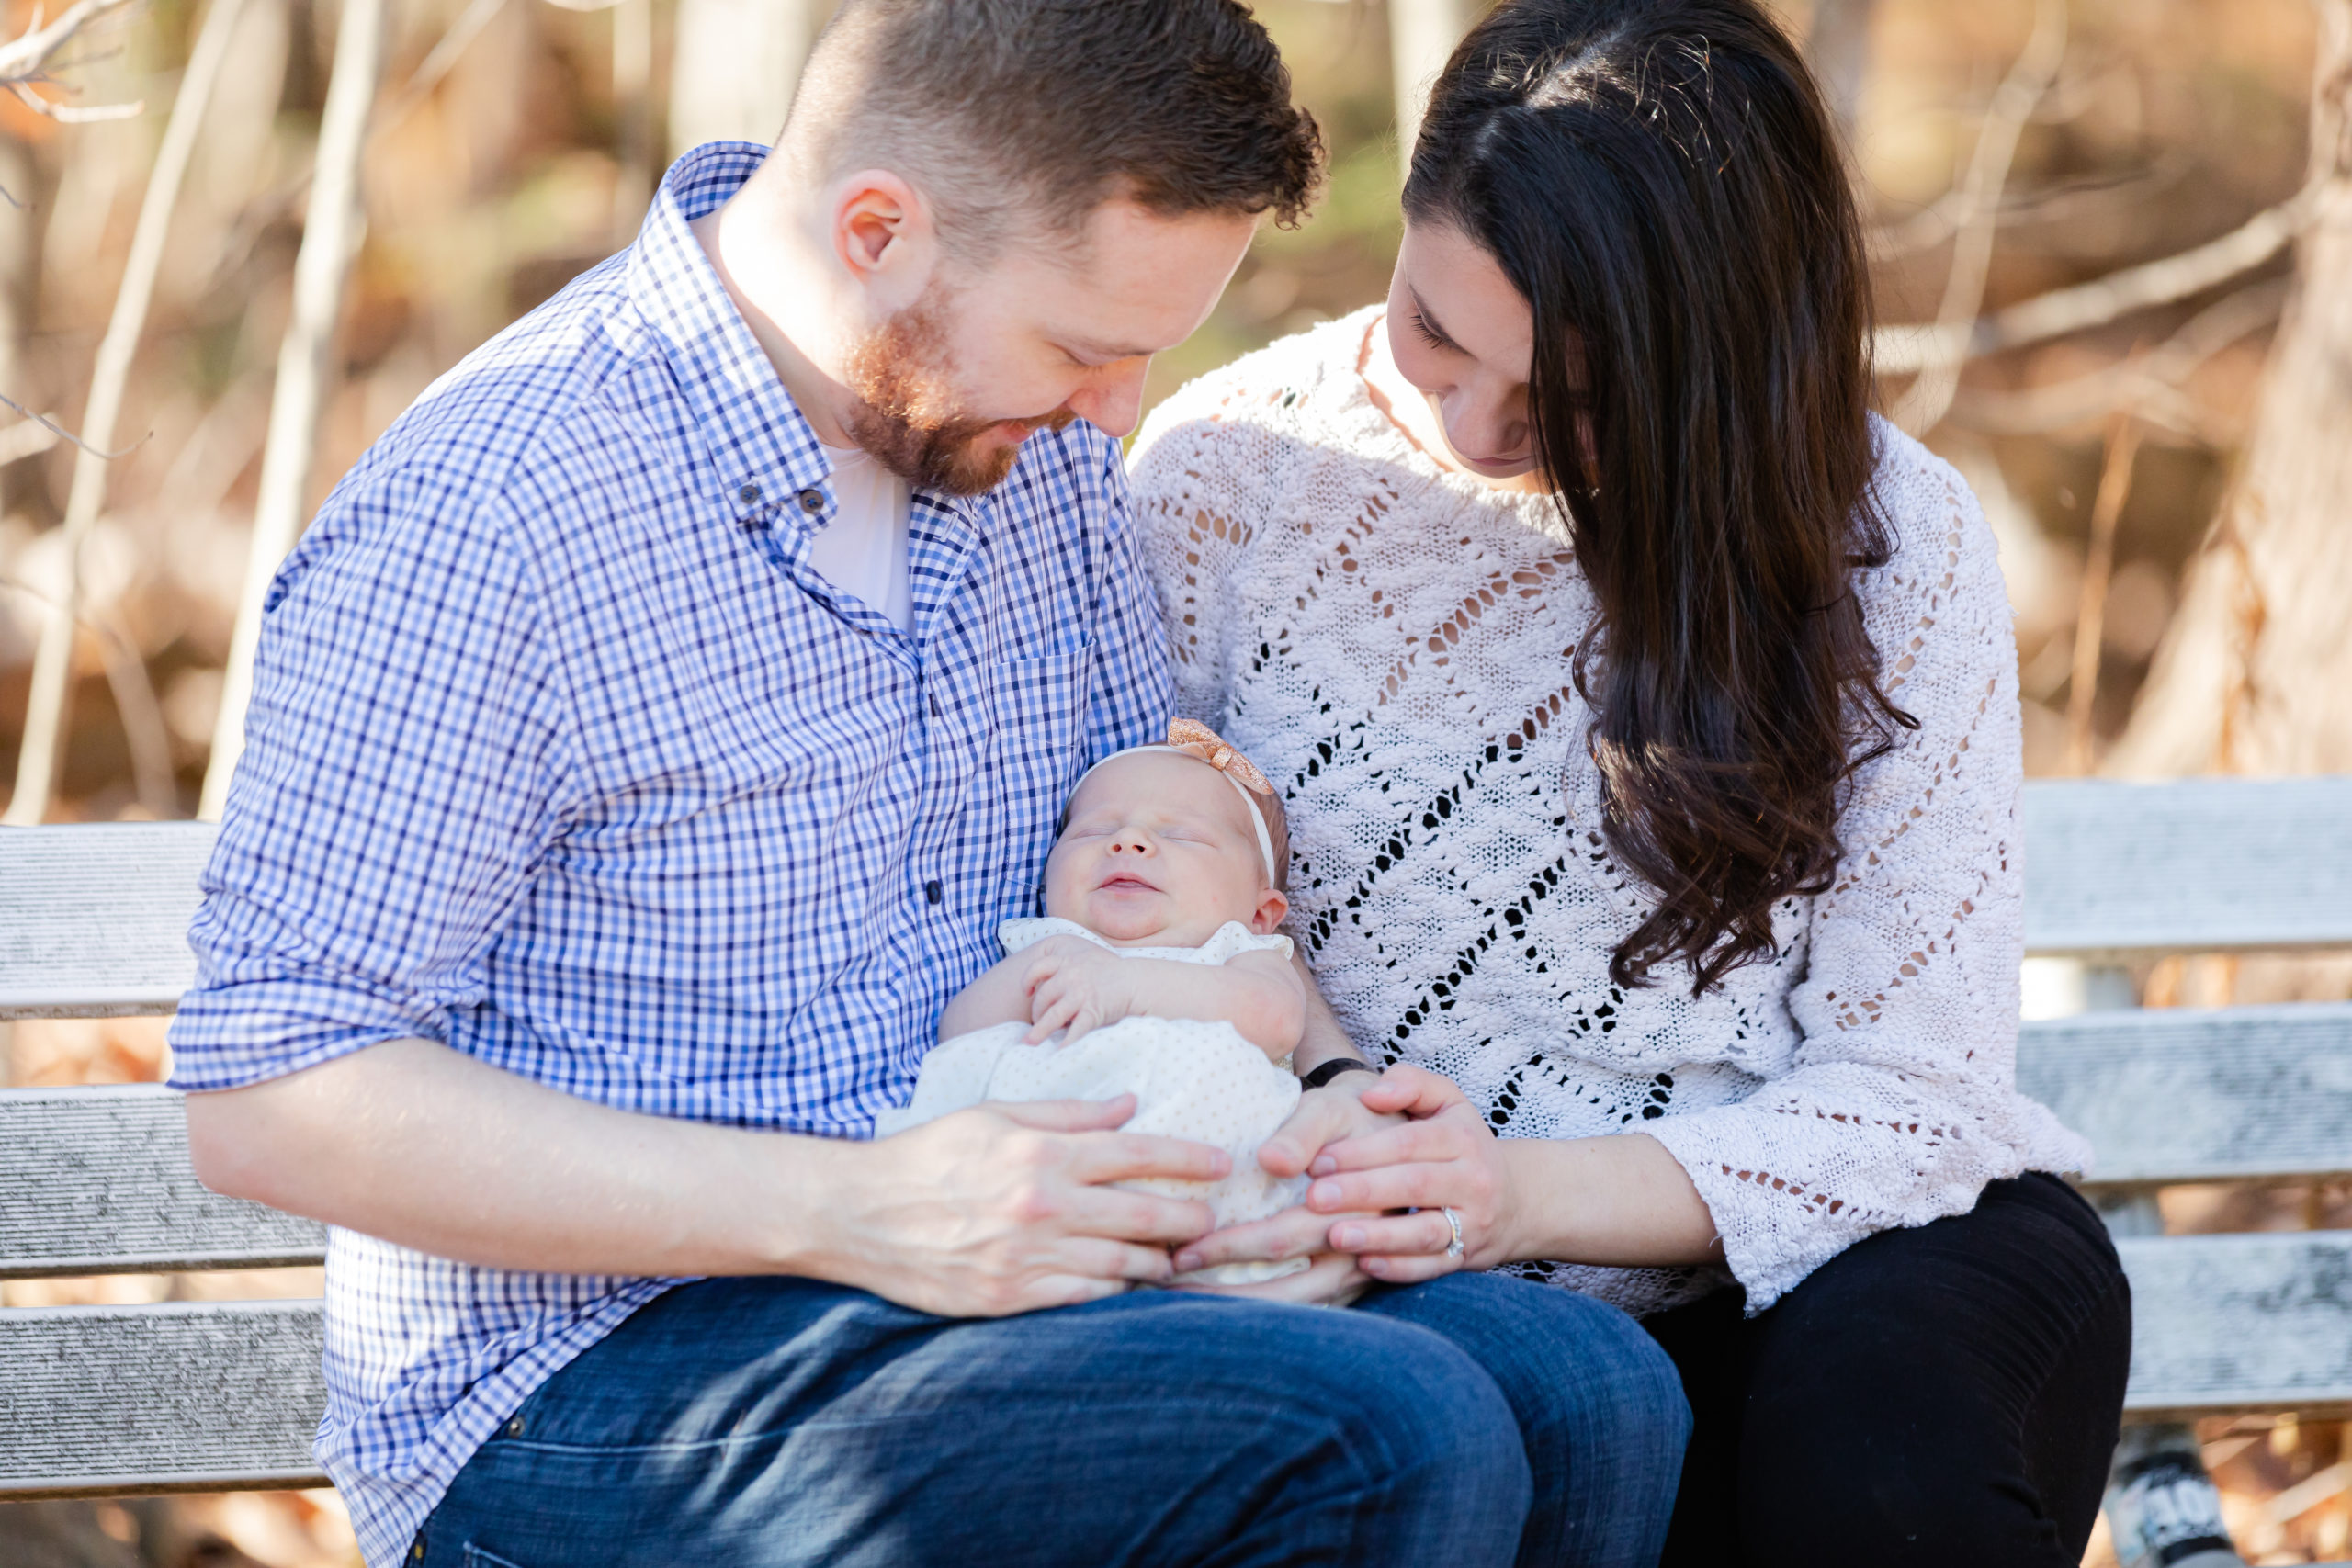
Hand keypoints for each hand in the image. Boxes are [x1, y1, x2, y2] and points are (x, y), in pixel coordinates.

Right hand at [835, 1096, 1226, 1315]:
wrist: (860, 1214)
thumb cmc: (929, 1155)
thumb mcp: (994, 1116)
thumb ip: (1066, 1113)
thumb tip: (1128, 1104)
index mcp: (1040, 1153)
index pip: (1135, 1153)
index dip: (1187, 1159)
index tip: (1222, 1162)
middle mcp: (1042, 1205)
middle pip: (1142, 1215)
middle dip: (1188, 1217)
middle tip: (1212, 1218)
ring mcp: (1028, 1257)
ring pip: (1122, 1265)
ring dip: (1159, 1261)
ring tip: (1178, 1255)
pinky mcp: (1012, 1297)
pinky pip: (1086, 1298)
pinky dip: (1116, 1291)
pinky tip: (1131, 1284)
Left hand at [1023, 941, 1131, 1043]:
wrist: (1137, 980)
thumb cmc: (1113, 974)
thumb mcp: (1088, 961)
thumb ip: (1070, 969)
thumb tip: (1052, 987)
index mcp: (1069, 962)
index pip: (1038, 967)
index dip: (1027, 980)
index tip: (1026, 993)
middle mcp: (1071, 976)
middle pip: (1043, 997)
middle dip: (1036, 1013)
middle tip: (1037, 1024)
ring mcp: (1081, 994)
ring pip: (1053, 1015)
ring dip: (1039, 1031)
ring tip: (1029, 1043)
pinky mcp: (1093, 1010)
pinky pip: (1075, 1030)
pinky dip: (1066, 1042)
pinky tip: (1059, 1052)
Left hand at [1165, 1070, 1401, 1302]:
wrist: (1395, 1136)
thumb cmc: (1349, 1119)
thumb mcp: (1329, 1112)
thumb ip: (1302, 1135)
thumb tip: (1270, 1161)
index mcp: (1350, 1209)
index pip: (1279, 1239)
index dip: (1227, 1248)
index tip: (1180, 1252)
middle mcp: (1358, 1250)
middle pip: (1287, 1289)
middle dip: (1226, 1295)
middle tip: (1171, 1292)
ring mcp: (1359, 1273)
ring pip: (1299, 1308)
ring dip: (1246, 1313)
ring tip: (1191, 1310)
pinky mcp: (1356, 1283)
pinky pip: (1313, 1309)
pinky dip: (1273, 1316)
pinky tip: (1232, 1312)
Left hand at [1304, 1065, 1522, 1283]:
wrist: (1514, 1199)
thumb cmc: (1461, 1143)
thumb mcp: (1447, 1101)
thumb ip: (1411, 1083)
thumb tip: (1372, 1094)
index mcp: (1462, 1137)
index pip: (1409, 1142)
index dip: (1363, 1150)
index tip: (1318, 1159)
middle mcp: (1472, 1180)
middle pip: (1415, 1185)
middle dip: (1362, 1192)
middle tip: (1314, 1198)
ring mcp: (1472, 1222)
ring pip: (1426, 1231)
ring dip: (1379, 1236)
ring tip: (1335, 1236)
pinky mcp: (1466, 1257)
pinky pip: (1433, 1266)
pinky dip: (1400, 1268)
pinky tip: (1364, 1264)